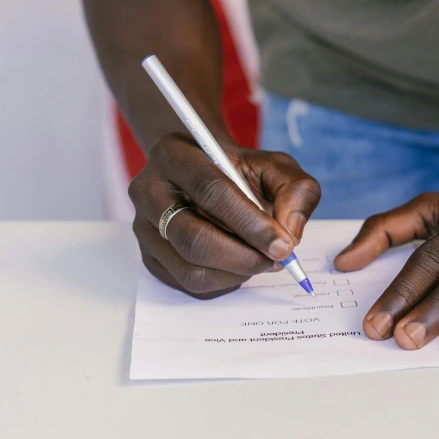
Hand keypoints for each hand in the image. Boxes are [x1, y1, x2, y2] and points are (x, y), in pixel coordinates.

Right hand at [130, 132, 320, 298]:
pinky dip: (223, 282)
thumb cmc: (240, 170)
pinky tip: (240, 264)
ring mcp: (144, 227)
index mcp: (174, 154)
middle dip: (243, 257)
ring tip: (261, 259)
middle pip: (193, 238)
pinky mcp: (150, 256)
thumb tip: (290, 234)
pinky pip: (187, 284)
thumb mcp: (275, 166)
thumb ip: (294, 191)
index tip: (284, 245)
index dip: (250, 223)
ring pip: (189, 268)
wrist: (206, 172)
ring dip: (236, 273)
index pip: (210, 191)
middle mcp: (149, 191)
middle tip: (277, 260)